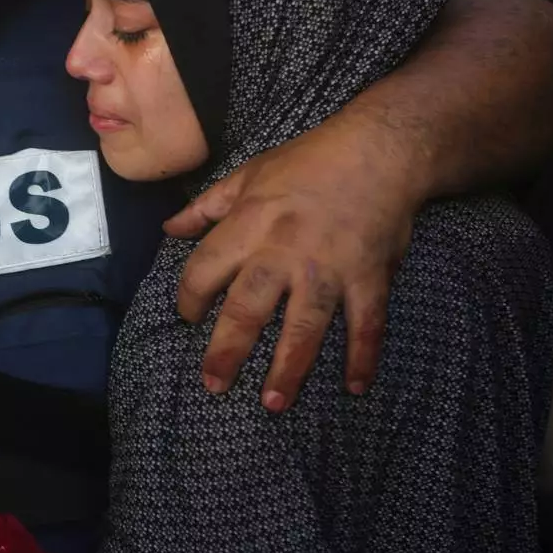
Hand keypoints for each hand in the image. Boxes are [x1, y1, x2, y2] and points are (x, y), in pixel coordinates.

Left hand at [166, 121, 417, 411]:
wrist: (382, 148)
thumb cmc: (309, 161)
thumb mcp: (249, 174)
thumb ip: (207, 207)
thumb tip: (169, 228)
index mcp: (250, 223)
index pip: (206, 269)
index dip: (190, 297)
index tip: (187, 319)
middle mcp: (285, 250)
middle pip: (249, 306)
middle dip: (228, 348)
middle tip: (214, 384)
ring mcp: (330, 267)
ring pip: (305, 324)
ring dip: (290, 366)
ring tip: (274, 404)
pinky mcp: (370, 276)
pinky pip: (367, 323)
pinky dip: (364, 355)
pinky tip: (356, 387)